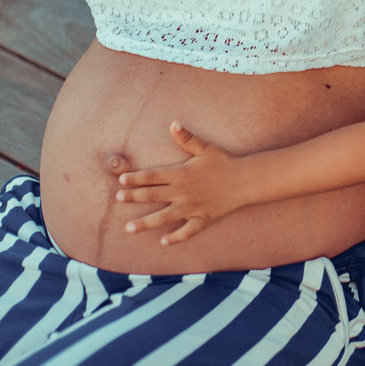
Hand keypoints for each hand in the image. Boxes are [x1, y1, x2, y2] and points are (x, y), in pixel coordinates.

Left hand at [116, 121, 244, 245]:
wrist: (246, 180)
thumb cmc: (224, 162)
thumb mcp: (206, 148)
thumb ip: (187, 138)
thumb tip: (173, 124)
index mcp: (182, 174)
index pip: (154, 176)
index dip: (136, 178)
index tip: (121, 180)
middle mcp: (184, 192)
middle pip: (154, 195)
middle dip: (134, 197)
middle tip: (118, 199)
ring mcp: (192, 207)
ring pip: (165, 217)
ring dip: (146, 223)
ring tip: (129, 228)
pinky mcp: (203, 218)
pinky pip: (187, 231)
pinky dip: (176, 237)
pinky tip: (163, 241)